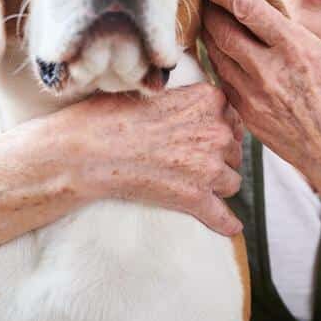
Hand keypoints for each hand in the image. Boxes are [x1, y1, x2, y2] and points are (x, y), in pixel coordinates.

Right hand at [61, 83, 244, 235]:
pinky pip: (221, 214)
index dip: (219, 131)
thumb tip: (199, 113)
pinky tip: (232, 228)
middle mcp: (216, 132)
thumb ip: (189, 101)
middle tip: (191, 161)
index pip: (232, 120)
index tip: (205, 137)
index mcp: (209, 101)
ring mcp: (209, 166)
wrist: (87, 150)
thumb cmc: (111, 116)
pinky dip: (226, 223)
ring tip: (194, 184)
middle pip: (233, 151)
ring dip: (218, 185)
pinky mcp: (195, 197)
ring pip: (231, 181)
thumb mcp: (159, 92)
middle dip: (218, 157)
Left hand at [201, 0, 320, 203]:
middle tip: (206, 1)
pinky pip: (226, 85)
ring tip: (210, 27)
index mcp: (298, 49)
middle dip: (210, 12)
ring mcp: (257, 99)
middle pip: (223, 32)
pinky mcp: (251, 120)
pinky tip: (224, 61)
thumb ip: (307, 47)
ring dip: (211, 39)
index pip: (247, 8)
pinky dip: (221, 68)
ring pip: (218, 59)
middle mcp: (271, 71)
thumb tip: (286, 37)